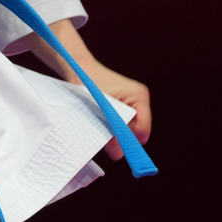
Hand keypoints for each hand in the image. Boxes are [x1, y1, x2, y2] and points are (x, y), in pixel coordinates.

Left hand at [24, 20, 151, 158]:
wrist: (78, 67)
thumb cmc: (88, 82)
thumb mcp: (98, 110)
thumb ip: (109, 133)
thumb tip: (118, 155)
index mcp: (139, 96)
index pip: (143, 129)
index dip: (130, 142)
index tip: (118, 151)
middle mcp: (140, 98)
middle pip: (137, 130)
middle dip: (122, 138)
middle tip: (106, 141)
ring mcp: (133, 100)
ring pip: (128, 127)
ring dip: (116, 132)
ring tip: (101, 130)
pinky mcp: (124, 103)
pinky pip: (122, 122)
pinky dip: (112, 126)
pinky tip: (101, 124)